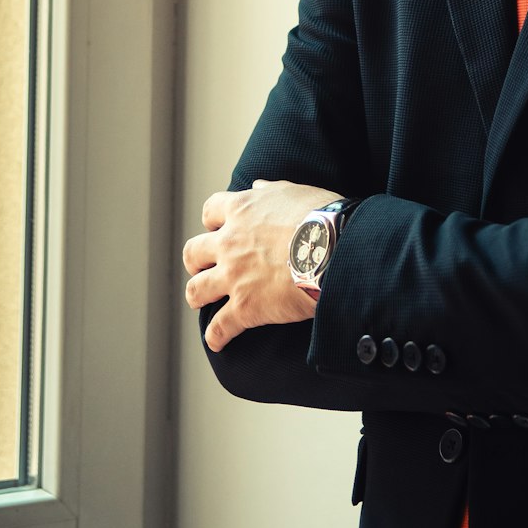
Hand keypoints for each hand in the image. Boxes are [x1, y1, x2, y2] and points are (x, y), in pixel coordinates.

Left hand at [183, 179, 342, 351]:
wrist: (334, 248)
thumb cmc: (321, 216)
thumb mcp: (295, 192)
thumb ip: (271, 191)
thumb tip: (257, 185)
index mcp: (242, 210)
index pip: (210, 211)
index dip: (213, 222)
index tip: (219, 229)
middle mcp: (229, 242)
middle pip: (193, 252)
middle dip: (196, 261)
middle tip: (205, 267)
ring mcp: (233, 276)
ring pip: (196, 290)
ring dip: (198, 296)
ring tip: (203, 301)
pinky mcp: (245, 307)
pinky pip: (219, 328)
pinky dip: (216, 336)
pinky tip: (218, 341)